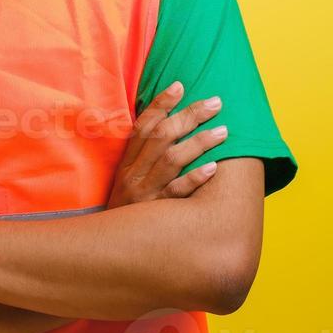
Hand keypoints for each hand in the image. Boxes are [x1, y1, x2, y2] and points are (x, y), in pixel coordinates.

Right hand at [106, 81, 227, 208]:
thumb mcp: (126, 179)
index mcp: (127, 162)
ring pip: (172, 160)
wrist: (108, 247)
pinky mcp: (157, 213)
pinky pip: (177, 193)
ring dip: (199, 142)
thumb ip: (142, 156)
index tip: (180, 85)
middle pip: (162, 136)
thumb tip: (166, 127)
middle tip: (216, 102)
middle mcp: (135, 173)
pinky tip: (213, 168)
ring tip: (224, 131)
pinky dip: (194, 179)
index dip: (160, 103)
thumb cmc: (126, 209)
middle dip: (190, 115)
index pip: (143, 125)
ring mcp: (145, 192)